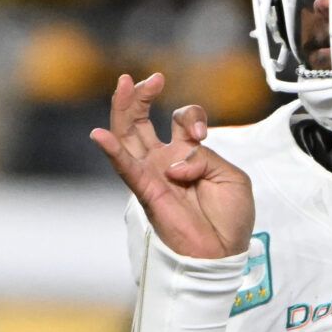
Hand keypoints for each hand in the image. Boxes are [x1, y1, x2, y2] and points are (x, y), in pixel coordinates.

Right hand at [91, 73, 254, 258]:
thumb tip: (177, 161)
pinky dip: (113, 152)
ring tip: (124, 85)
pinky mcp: (146, 191)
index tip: (201, 133)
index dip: (192, 118)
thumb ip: (206, 158)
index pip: (182, 121)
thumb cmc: (229, 218)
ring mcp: (152, 175)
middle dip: (143, 97)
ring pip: (128, 137)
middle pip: (142, 122)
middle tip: (152, 79)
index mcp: (188, 154)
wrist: (222, 252)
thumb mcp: (231, 177)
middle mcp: (165, 161)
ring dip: (124, 110)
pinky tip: (100, 135)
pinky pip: (126, 168)